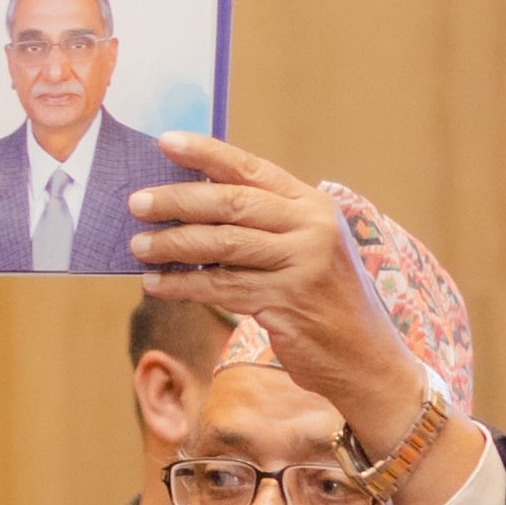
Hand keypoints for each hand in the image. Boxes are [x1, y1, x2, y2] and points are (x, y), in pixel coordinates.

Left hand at [129, 138, 474, 487]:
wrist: (368, 362)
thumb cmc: (326, 304)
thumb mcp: (306, 252)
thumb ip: (264, 226)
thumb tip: (193, 205)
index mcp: (314, 206)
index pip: (252, 169)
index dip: (206, 152)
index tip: (165, 142)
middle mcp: (312, 228)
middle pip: (232, 202)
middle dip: (178, 200)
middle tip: (137, 202)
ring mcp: (303, 265)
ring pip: (222, 244)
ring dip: (173, 244)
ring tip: (139, 246)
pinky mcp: (288, 303)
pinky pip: (222, 287)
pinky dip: (184, 286)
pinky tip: (157, 284)